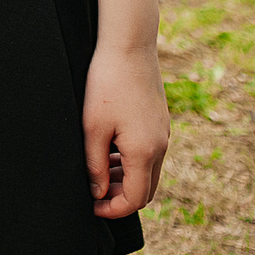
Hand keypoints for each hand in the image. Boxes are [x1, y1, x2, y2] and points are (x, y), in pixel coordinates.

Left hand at [82, 42, 169, 216]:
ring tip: (98, 172)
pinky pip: (150, 154)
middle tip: (93, 193)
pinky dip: (132, 162)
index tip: (91, 207)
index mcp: (145, 152)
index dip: (113, 210)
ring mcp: (163, 134)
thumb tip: (98, 193)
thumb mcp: (93, 127)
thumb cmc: (107, 83)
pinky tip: (110, 151)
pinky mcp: (160, 121)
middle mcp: (160, 147)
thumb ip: (96, 164)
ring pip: (148, 172)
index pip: (135, 199)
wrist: (130, 44)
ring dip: (126, 180)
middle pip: (145, 190)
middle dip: (120, 198)